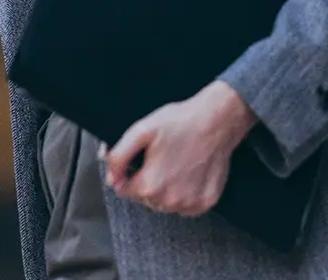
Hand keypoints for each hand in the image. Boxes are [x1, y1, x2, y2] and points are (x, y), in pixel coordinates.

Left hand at [101, 81, 257, 216]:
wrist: (216, 121)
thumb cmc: (180, 123)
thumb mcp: (140, 131)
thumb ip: (119, 156)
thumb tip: (111, 177)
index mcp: (150, 185)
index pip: (124, 189)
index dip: (127, 173)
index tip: (139, 159)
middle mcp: (169, 201)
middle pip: (144, 198)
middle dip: (146, 180)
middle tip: (158, 158)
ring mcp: (189, 204)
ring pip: (164, 204)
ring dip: (164, 189)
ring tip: (173, 164)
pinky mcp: (205, 203)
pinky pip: (185, 206)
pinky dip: (184, 193)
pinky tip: (187, 173)